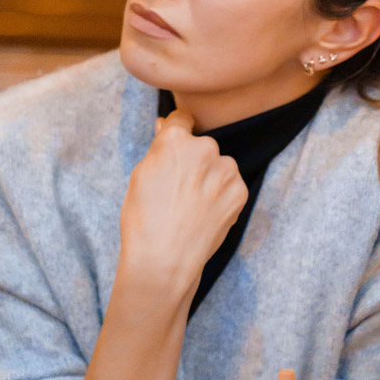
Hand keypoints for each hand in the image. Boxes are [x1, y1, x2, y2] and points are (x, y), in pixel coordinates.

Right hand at [120, 109, 247, 294]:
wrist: (165, 260)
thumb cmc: (144, 220)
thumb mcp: (140, 176)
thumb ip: (159, 148)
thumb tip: (168, 127)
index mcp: (175, 140)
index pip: (181, 119)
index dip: (176, 133)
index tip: (175, 149)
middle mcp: (205, 148)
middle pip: (202, 146)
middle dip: (194, 160)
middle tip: (178, 190)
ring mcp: (226, 170)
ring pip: (219, 166)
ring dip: (210, 178)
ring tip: (192, 206)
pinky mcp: (240, 191)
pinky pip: (230, 186)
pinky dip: (221, 196)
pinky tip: (205, 214)